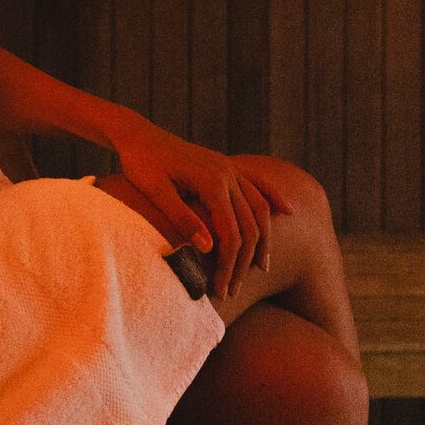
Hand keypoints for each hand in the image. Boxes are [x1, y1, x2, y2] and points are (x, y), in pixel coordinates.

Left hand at [109, 117, 296, 301]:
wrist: (137, 134)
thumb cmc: (140, 163)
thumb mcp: (155, 191)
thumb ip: (182, 217)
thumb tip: (210, 247)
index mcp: (210, 181)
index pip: (231, 233)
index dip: (228, 265)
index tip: (220, 289)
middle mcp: (226, 173)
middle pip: (249, 225)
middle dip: (244, 262)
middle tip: (232, 290)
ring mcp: (229, 168)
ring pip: (259, 207)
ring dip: (262, 240)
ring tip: (260, 269)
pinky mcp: (226, 166)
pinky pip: (257, 183)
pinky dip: (273, 198)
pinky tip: (287, 212)